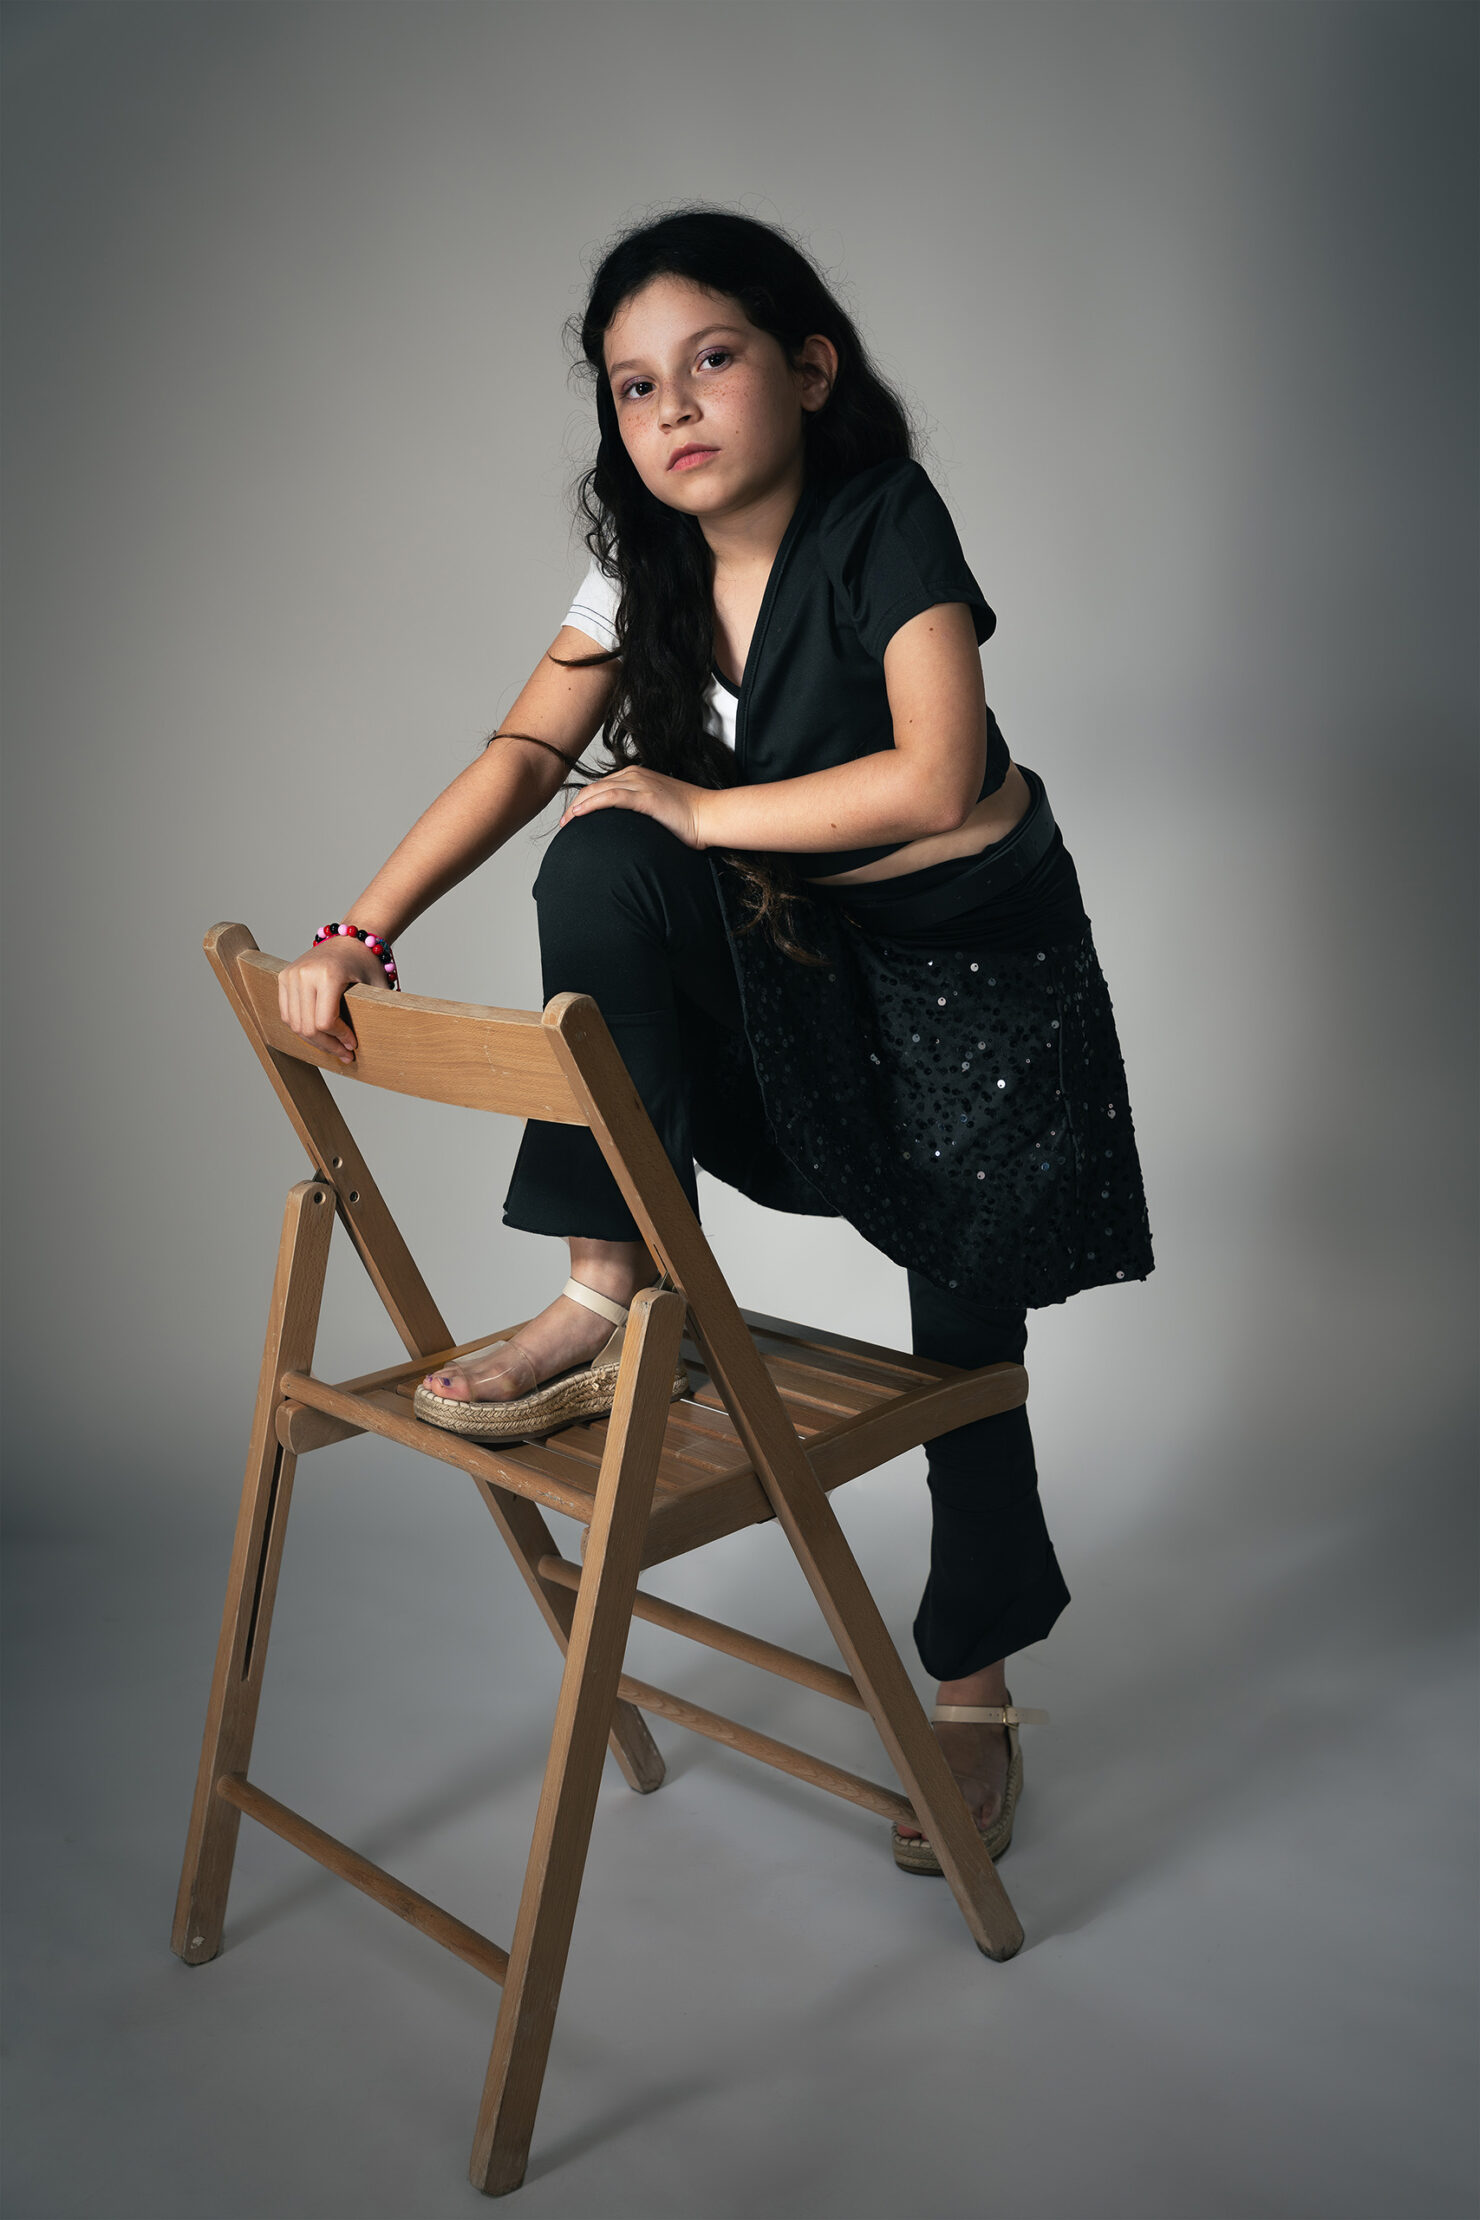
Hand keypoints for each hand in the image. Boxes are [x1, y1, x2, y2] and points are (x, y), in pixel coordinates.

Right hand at [277, 937, 388, 1063]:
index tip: (353, 1045)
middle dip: (328, 1045)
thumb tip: (380, 1046)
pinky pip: (287, 1014)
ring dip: (314, 1041)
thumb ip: (376, 1012)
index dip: (339, 1039)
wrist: (350, 940)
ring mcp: (291, 975)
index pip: (325, 1022)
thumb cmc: (365, 963)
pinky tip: (319, 1034)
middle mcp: (305, 974)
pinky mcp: (284, 977)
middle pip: (307, 1027)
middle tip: (345, 1054)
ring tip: (333, 1046)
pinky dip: (301, 1028)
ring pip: (294, 1024)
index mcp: (328, 975)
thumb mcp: (376, 987)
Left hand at [558, 766, 707, 848]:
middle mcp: (636, 775)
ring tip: (567, 823)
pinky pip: (610, 797)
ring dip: (579, 806)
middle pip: (595, 787)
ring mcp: (641, 783)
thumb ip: (639, 813)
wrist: (710, 816)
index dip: (584, 802)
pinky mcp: (646, 796)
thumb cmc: (689, 819)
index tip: (573, 819)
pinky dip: (592, 805)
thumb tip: (625, 831)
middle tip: (564, 825)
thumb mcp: (658, 811)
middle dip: (576, 805)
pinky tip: (579, 815)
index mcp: (638, 776)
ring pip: (599, 791)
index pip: (602, 786)